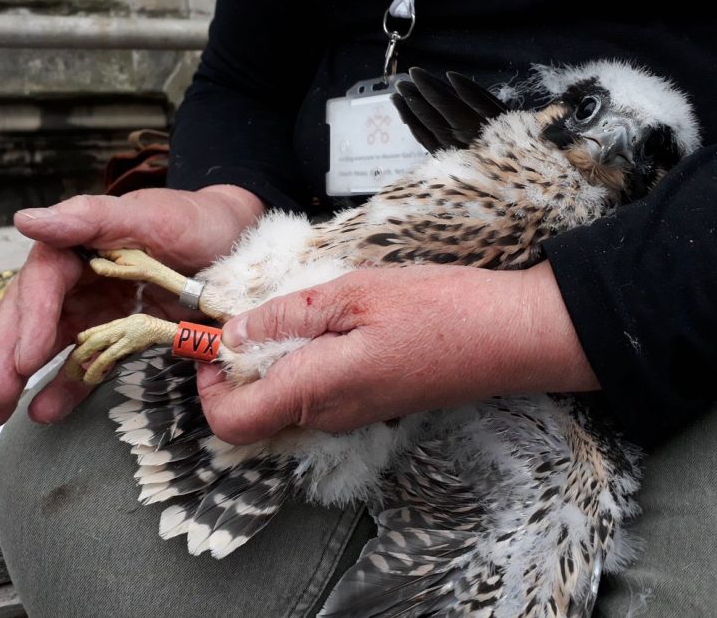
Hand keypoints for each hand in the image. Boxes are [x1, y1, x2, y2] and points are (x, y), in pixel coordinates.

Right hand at [0, 185, 264, 426]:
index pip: (43, 282)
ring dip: (24, 378)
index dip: (31, 320)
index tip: (27, 358)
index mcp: (79, 243)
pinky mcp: (119, 331)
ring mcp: (98, 306)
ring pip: (51, 343)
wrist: (235, 240)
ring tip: (0, 413)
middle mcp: (80, 276)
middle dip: (9, 358)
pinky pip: (87, 360)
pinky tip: (47, 409)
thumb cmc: (195, 220)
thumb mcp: (150, 215)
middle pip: (32, 316)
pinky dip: (68, 385)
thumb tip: (26, 221)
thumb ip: (91, 217)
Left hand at [196, 261, 598, 444]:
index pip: (231, 422)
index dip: (206, 385)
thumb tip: (232, 335)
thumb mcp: (352, 294)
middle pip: (254, 411)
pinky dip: (302, 361)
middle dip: (236, 366)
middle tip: (247, 313)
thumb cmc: (438, 309)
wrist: (510, 336)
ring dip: (271, 360)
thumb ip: (285, 318)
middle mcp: (329, 416)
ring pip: (284, 399)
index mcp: (317, 391)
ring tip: (290, 310)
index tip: (211, 340)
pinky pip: (316, 392)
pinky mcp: (371, 403)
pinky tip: (324, 322)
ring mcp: (352, 414)